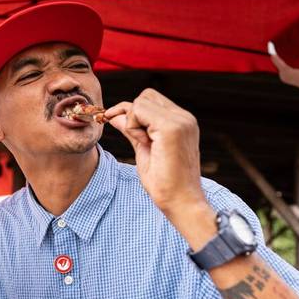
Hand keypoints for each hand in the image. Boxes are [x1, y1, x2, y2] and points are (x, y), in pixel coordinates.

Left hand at [105, 88, 208, 219]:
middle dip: (134, 115)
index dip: (134, 113)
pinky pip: (138, 111)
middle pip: (145, 96)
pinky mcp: (172, 128)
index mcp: (182, 122)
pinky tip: (145, 144)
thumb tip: (114, 115)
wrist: (181, 202)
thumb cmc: (165, 182)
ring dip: (133, 122)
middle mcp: (184, 117)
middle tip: (139, 141)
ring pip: (141, 101)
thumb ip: (132, 130)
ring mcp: (180, 121)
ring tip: (145, 145)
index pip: (151, 100)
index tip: (125, 130)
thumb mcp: (144, 149)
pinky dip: (133, 127)